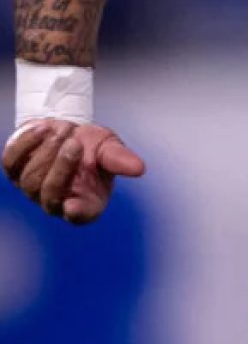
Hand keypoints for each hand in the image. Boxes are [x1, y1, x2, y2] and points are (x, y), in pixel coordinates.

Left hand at [2, 120, 146, 224]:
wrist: (68, 131)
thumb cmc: (93, 147)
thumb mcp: (110, 149)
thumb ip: (120, 160)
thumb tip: (139, 168)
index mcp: (85, 202)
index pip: (79, 215)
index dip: (76, 213)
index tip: (74, 206)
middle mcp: (55, 202)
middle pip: (49, 192)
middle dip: (61, 165)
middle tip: (75, 142)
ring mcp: (31, 189)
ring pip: (29, 178)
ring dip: (47, 150)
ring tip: (65, 128)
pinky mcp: (14, 171)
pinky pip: (12, 161)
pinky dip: (27, 142)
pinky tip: (44, 127)